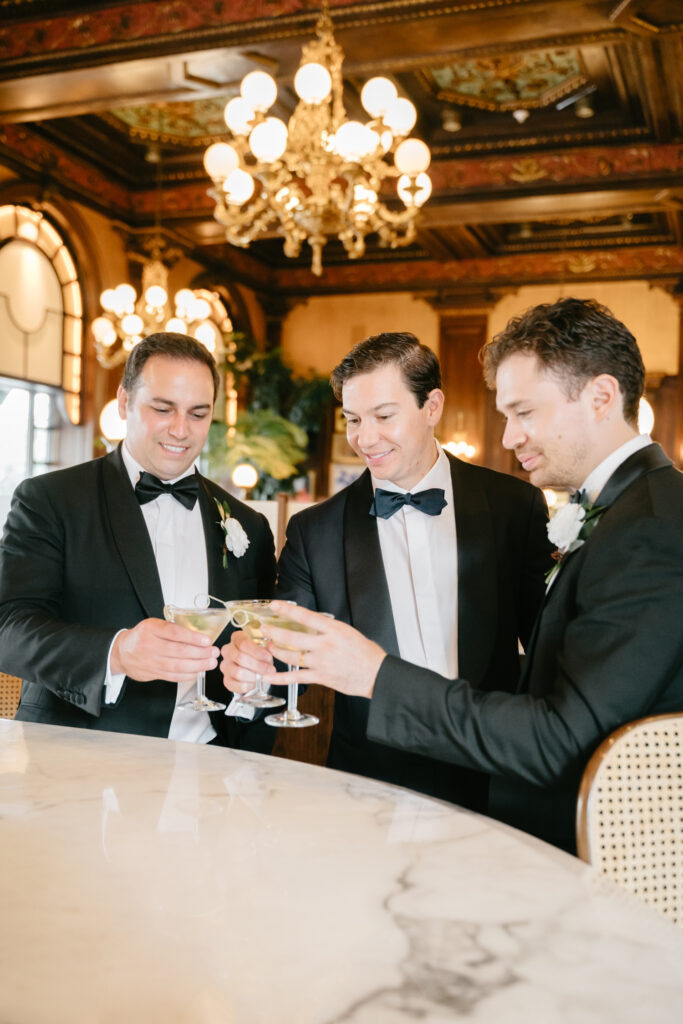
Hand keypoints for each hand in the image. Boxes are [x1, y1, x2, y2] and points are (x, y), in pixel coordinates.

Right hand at [111, 618, 218, 682]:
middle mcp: (150, 645)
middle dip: (201, 653)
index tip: (207, 640)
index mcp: (151, 629)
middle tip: (214, 652)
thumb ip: (172, 629)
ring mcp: (151, 661)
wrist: (122, 652)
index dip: (192, 637)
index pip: (174, 633)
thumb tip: (199, 634)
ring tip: (210, 663)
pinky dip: (188, 674)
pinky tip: (198, 671)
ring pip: (178, 665)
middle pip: (179, 651)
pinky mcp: (153, 673)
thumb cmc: (142, 636)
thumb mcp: (154, 625)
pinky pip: (173, 676)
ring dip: (198, 665)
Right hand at [219, 630, 273, 695]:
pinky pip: (236, 685)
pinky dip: (249, 685)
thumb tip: (271, 646)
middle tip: (270, 669)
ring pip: (238, 672)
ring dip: (254, 676)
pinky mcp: (227, 680)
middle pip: (240, 657)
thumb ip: (267, 647)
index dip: (257, 651)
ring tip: (264, 677)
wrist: (254, 668)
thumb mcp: (264, 647)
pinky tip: (256, 683)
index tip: (268, 657)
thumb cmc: (259, 655)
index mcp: (237, 638)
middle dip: (258, 665)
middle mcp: (228, 651)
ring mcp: (225, 666)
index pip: (243, 643)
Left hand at [259, 601, 385, 698]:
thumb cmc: (365, 653)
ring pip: (292, 657)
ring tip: (269, 647)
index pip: (305, 616)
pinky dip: (280, 678)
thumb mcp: (347, 632)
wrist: (376, 674)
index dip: (287, 610)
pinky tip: (269, 676)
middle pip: (293, 637)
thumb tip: (311, 626)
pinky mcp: (321, 677)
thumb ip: (328, 630)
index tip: (275, 605)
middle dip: (274, 633)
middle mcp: (326, 644)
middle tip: (264, 629)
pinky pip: (296, 677)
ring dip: (277, 651)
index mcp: (333, 629)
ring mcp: (322, 662)